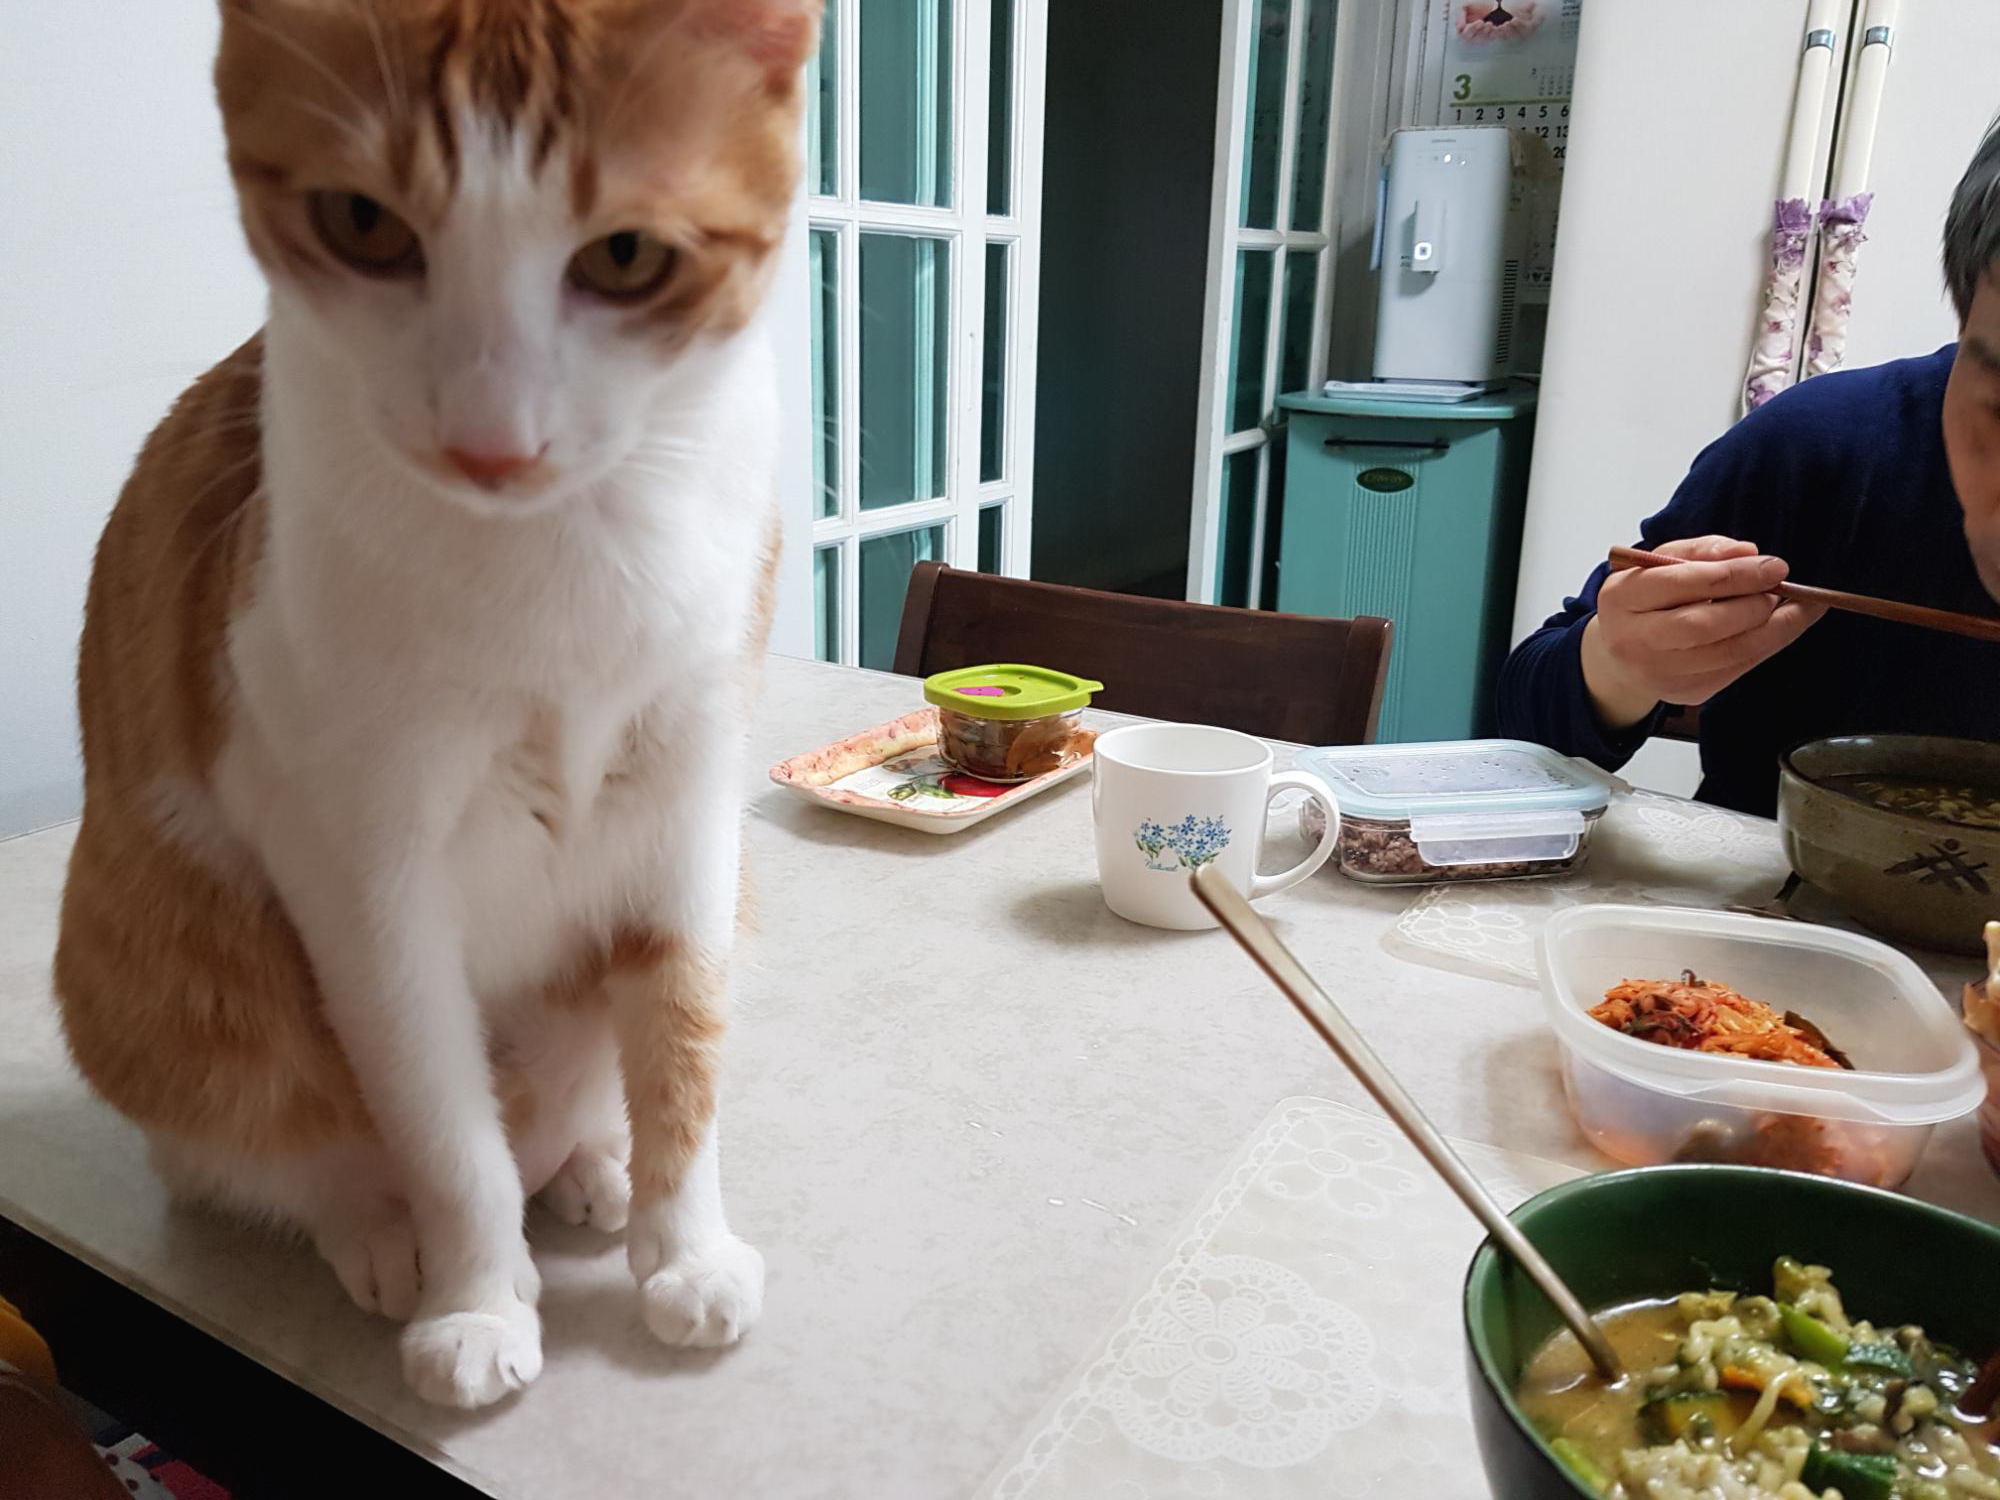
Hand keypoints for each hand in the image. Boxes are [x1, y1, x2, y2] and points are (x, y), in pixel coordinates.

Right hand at [1579, 535, 1826, 730]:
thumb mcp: (1660, 563)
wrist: (1622, 652)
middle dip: (1754, 605)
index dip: (1735, 574)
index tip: (1775, 566)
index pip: (1682, 583)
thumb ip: (1701, 550)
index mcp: (1621, 597)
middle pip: (1703, 625)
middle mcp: (1633, 640)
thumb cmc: (1646, 599)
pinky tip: (1782, 627)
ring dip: (1774, 628)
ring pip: (1729, 653)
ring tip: (1794, 607)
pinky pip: (1738, 669)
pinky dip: (1768, 645)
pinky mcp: (1686, 692)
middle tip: (1781, 588)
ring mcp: (1658, 673)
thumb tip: (1748, 552)